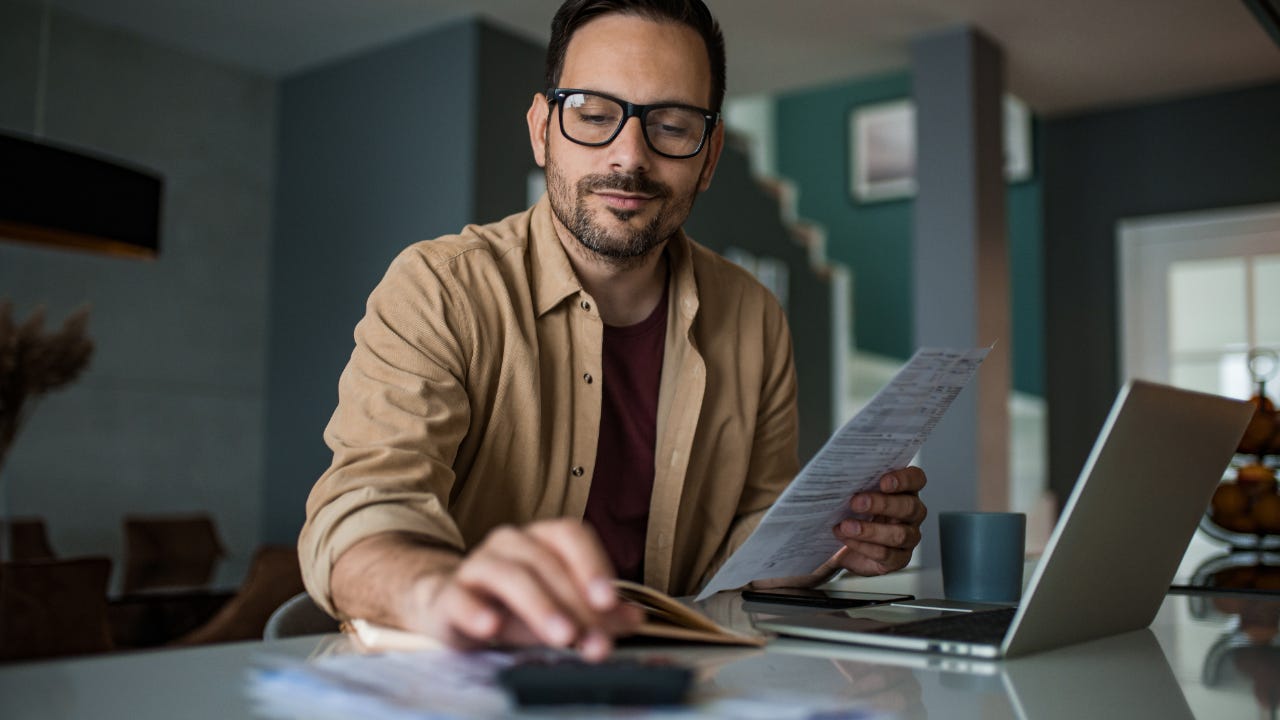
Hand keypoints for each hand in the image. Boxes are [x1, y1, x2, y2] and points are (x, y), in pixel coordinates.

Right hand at [332, 521, 643, 660]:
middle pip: (545, 563)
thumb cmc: (513, 605)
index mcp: (540, 539)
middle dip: (574, 603)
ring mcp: (476, 566)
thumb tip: (633, 618)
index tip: (610, 601)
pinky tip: (491, 626)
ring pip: (508, 575)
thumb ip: (595, 612)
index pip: (570, 536)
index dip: (593, 565)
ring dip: (539, 606)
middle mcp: (509, 544)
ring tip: (560, 635)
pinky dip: (476, 611)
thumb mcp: (559, 608)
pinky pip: (460, 597)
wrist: (450, 608)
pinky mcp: (447, 595)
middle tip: (593, 640)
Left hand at [831, 467, 927, 575]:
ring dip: (870, 530)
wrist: (843, 545)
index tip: (883, 482)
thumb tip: (842, 475)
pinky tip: (848, 539)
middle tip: (856, 503)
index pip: (916, 479)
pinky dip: (865, 547)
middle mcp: (912, 513)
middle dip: (882, 504)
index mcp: (905, 490)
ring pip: (900, 534)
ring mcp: (909, 537)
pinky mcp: (900, 559)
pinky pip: (887, 554)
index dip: (904, 479)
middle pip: (909, 507)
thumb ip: (856, 483)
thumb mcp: (854, 494)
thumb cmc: (853, 512)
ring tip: (846, 526)